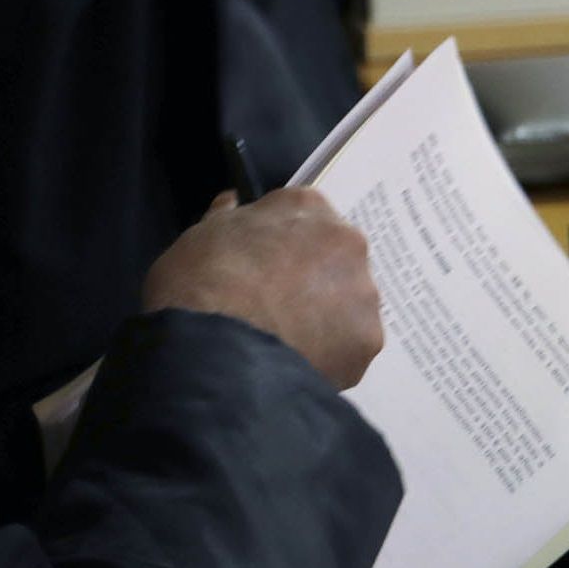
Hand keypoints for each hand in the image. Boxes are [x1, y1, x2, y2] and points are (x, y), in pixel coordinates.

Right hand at [141, 190, 382, 388]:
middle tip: (277, 308)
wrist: (217, 346)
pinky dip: (329, 356)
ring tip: (287, 343)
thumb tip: (232, 203)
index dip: (284, 248)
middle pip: (336, 261)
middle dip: (313, 281)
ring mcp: (363, 292)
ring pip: (349, 306)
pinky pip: (349, 347)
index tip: (265, 269)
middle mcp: (348, 241)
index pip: (305, 220)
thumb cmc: (202, 280)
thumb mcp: (201, 235)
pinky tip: (298, 364)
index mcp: (308, 206)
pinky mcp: (368, 341)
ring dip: (325, 319)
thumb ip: (227, 218)